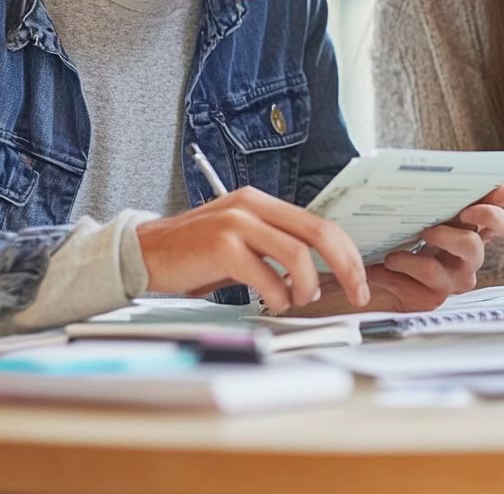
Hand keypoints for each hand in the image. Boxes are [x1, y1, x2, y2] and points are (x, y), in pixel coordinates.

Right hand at [136, 186, 368, 313]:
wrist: (143, 252)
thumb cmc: (194, 251)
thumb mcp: (240, 238)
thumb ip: (275, 246)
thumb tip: (317, 273)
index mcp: (262, 202)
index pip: (321, 222)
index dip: (347, 252)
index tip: (359, 278)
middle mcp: (253, 205)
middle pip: (320, 233)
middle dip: (346, 266)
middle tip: (357, 292)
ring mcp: (238, 223)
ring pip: (298, 255)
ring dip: (307, 286)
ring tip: (297, 299)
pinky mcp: (222, 247)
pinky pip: (267, 276)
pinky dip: (277, 295)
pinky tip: (272, 300)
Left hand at [285, 182, 503, 315]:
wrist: (381, 269)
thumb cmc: (406, 232)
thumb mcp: (419, 209)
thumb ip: (432, 192)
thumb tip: (416, 166)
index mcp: (473, 231)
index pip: (499, 223)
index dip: (495, 211)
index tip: (484, 201)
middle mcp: (468, 258)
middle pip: (475, 247)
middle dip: (451, 237)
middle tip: (429, 229)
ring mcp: (451, 281)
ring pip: (438, 272)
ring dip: (413, 261)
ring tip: (393, 255)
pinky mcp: (430, 300)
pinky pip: (411, 288)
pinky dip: (391, 276)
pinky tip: (378, 269)